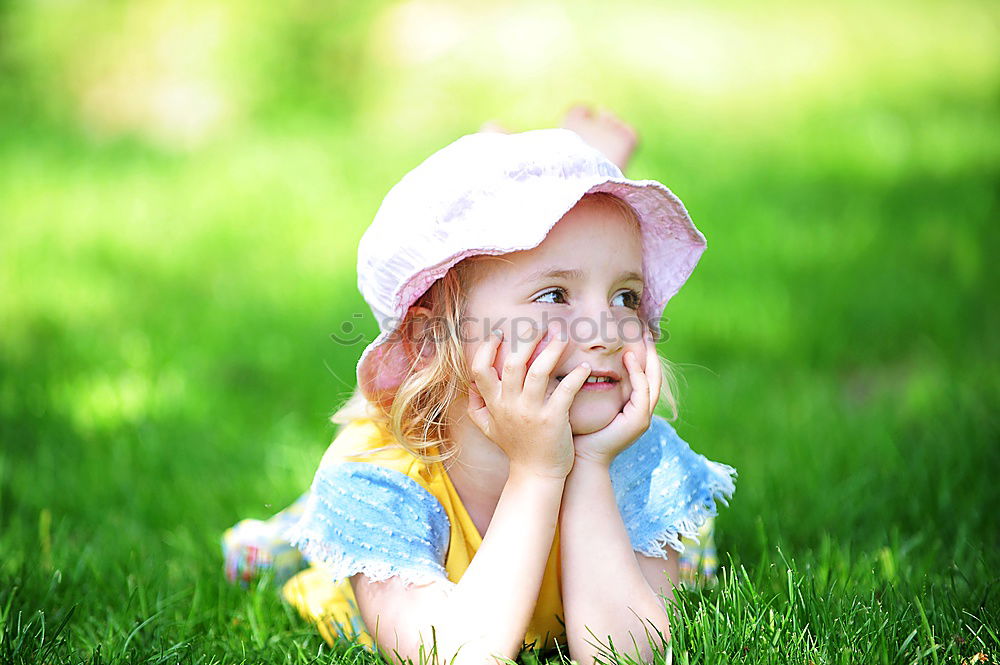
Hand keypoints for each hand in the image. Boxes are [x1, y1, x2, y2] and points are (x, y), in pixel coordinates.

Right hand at [466, 322, 592, 479]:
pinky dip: (576, 376)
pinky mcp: (553, 420)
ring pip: (538, 372)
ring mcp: (531, 412)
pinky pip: (565, 391)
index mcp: (494, 404)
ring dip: (552, 350)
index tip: (498, 333)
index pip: (479, 370)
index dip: (486, 348)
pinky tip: (585, 367)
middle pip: (512, 363)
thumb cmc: (516, 448)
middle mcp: (509, 406)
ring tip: (563, 336)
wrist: (536, 475)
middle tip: (540, 326)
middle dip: (526, 339)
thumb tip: (470, 384)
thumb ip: (477, 406)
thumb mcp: (488, 429)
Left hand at [571, 328, 661, 466]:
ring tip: (643, 337)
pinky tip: (629, 358)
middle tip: (647, 328)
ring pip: (653, 380)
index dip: (642, 353)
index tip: (637, 331)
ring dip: (648, 358)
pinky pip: (642, 391)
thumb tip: (576, 356)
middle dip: (652, 351)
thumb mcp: (585, 400)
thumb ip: (588, 381)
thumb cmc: (578, 429)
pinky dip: (637, 374)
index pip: (642, 373)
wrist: (580, 456)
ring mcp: (643, 416)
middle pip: (654, 374)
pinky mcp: (639, 421)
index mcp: (631, 405)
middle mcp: (641, 410)